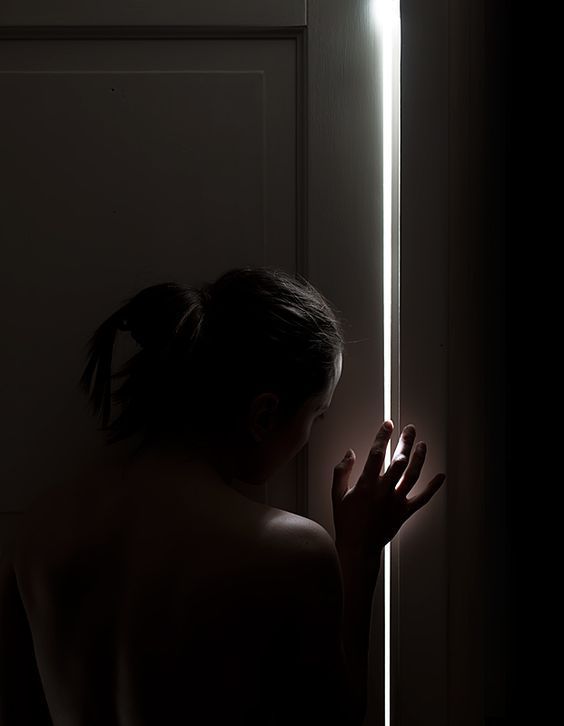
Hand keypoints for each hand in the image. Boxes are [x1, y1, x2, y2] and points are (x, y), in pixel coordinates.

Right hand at [332, 420, 444, 563]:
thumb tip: (349, 452)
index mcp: (366, 485)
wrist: (358, 548)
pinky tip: (441, 476)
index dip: (382, 437)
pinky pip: (422, 499)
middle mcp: (383, 491)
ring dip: (419, 458)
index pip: (376, 454)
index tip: (388, 424)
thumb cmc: (346, 522)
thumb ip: (342, 471)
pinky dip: (433, 487)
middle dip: (405, 442)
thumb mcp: (337, 494)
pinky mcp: (404, 513)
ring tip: (423, 445)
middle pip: (398, 461)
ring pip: (412, 476)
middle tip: (410, 429)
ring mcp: (396, 502)